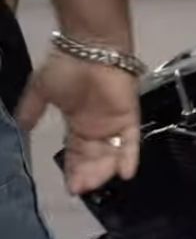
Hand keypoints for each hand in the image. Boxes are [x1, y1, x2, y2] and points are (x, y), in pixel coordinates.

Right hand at [17, 50, 139, 193]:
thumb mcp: (40, 91)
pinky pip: (132, 141)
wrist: (89, 49)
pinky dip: (129, 157)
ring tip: (94, 183)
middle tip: (81, 189)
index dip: (73, 170)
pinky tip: (125, 173)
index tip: (70, 187)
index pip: (75, 154)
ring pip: (111, 154)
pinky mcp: (130, 117)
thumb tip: (20, 129)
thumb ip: (32, 111)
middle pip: (94, 158)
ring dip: (104, 170)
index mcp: (77, 124)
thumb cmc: (64, 67)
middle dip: (88, 175)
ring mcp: (114, 124)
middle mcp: (97, 128)